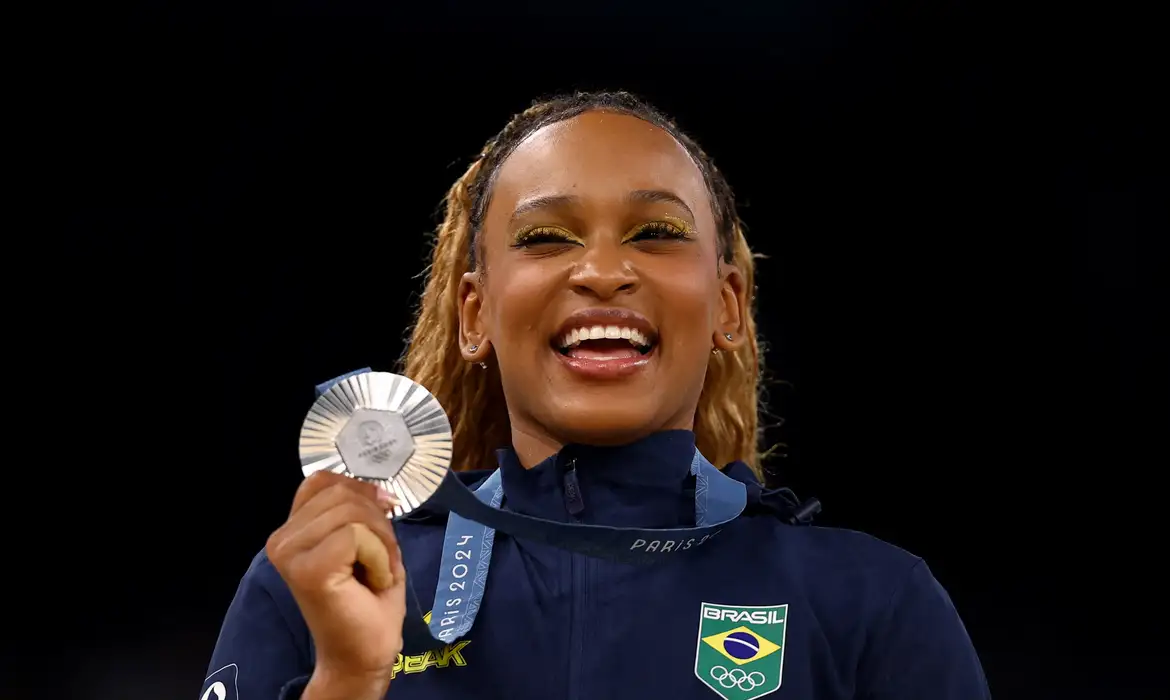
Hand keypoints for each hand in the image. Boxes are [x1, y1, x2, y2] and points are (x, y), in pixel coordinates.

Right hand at [267, 472, 405, 698]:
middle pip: (342, 493)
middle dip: (377, 523)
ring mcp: (289, 553)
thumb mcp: (368, 539)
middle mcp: (281, 538)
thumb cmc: (367, 599)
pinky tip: (371, 581)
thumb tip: (379, 489)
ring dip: (380, 542)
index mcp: (292, 528)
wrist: (363, 654)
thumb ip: (361, 509)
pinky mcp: (307, 570)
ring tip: (373, 572)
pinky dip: (378, 556)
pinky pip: (357, 535)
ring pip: (352, 512)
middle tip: (377, 560)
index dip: (361, 495)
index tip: (376, 527)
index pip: (325, 480)